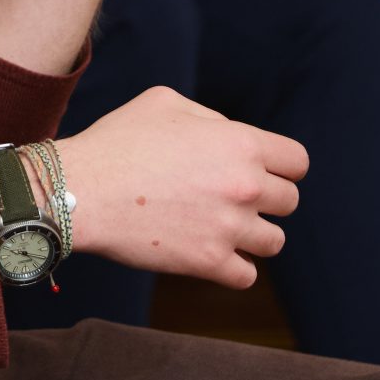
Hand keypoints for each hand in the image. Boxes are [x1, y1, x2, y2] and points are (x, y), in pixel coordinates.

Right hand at [55, 87, 307, 289]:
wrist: (81, 189)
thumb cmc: (117, 141)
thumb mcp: (165, 103)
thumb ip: (210, 118)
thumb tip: (227, 137)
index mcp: (240, 143)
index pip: (298, 162)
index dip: (281, 166)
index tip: (261, 172)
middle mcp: (246, 186)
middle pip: (289, 202)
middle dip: (265, 200)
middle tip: (229, 199)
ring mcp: (230, 227)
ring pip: (274, 242)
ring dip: (253, 236)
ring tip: (222, 229)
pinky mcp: (209, 262)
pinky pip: (247, 276)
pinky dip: (233, 268)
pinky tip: (211, 254)